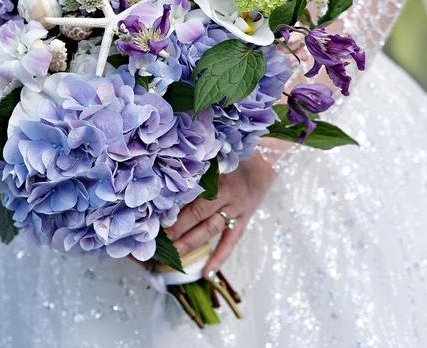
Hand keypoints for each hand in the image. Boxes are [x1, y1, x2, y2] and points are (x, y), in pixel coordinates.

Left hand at [166, 152, 276, 277]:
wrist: (271, 159)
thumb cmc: (239, 152)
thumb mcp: (218, 152)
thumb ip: (199, 162)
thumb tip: (171, 171)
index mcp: (218, 176)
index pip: (192, 194)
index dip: (174, 207)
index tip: (155, 218)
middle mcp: (226, 195)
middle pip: (198, 214)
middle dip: (177, 229)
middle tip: (158, 241)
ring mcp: (236, 210)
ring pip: (210, 230)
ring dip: (191, 243)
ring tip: (173, 258)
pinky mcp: (243, 220)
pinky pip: (231, 241)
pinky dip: (219, 257)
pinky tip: (207, 273)